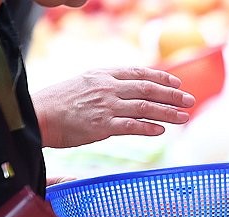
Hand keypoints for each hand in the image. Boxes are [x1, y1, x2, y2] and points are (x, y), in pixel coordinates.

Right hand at [33, 67, 194, 148]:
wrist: (38, 115)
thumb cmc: (59, 102)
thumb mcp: (84, 83)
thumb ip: (107, 85)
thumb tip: (128, 90)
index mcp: (103, 74)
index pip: (139, 73)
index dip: (161, 78)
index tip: (177, 83)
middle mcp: (107, 88)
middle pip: (147, 89)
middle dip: (172, 95)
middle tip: (190, 100)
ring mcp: (106, 106)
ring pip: (145, 108)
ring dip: (168, 113)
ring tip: (184, 117)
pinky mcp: (102, 125)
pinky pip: (132, 126)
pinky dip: (149, 128)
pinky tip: (161, 131)